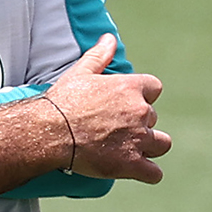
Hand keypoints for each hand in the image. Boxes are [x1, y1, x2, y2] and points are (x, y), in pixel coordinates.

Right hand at [44, 33, 170, 183]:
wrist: (50, 131)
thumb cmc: (64, 100)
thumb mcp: (81, 72)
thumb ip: (100, 55)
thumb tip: (109, 38)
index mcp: (131, 88)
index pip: (154, 88)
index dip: (143, 96)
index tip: (128, 102)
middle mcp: (140, 112)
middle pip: (153, 118)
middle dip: (139, 123)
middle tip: (117, 129)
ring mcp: (137, 139)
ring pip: (162, 144)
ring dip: (151, 146)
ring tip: (133, 149)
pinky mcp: (130, 164)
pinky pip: (154, 173)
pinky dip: (149, 173)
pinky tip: (140, 171)